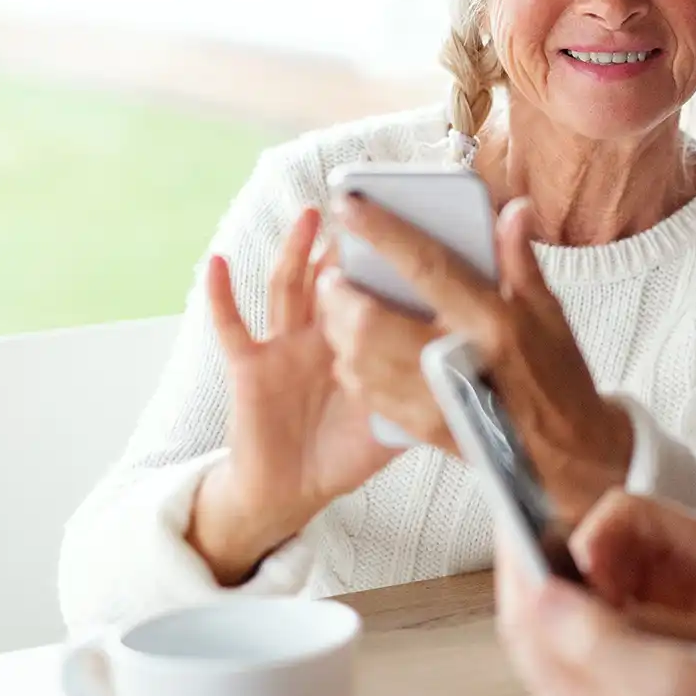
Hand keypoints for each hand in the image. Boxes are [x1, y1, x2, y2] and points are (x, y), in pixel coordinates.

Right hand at [190, 209, 403, 583]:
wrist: (291, 490)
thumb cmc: (345, 452)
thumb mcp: (396, 424)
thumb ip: (428, 395)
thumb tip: (477, 373)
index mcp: (361, 343)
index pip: (376, 292)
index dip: (389, 261)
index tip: (413, 224)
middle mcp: (322, 335)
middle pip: (334, 279)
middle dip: (346, 245)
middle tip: (365, 205)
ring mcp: (285, 346)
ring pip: (289, 289)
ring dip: (295, 252)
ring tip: (309, 217)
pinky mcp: (250, 367)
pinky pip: (232, 327)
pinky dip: (221, 296)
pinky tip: (218, 263)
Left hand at [329, 194, 632, 517]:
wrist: (564, 452)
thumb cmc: (558, 375)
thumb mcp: (549, 313)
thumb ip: (520, 260)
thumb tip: (513, 210)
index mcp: (492, 322)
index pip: (426, 267)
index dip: (384, 233)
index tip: (351, 205)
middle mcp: (459, 359)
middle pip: (374, 320)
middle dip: (342, 293)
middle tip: (335, 274)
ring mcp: (436, 398)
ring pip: (360, 359)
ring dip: (338, 329)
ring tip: (337, 307)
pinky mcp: (422, 426)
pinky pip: (367, 392)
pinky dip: (351, 365)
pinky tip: (352, 349)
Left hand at [496, 537, 695, 695]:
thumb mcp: (670, 676)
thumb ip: (594, 638)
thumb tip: (539, 593)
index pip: (525, 622)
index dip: (517, 565)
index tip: (515, 514)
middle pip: (533, 634)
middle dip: (532, 577)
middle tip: (533, 525)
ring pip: (556, 644)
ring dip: (558, 595)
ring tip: (565, 552)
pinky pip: (586, 659)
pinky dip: (586, 618)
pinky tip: (608, 599)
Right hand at [573, 490, 695, 695]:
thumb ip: (670, 628)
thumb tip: (608, 624)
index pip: (623, 512)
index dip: (593, 537)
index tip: (583, 577)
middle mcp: (667, 560)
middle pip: (594, 546)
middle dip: (571, 579)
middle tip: (560, 619)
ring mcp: (653, 591)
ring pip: (589, 586)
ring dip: (575, 614)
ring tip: (580, 651)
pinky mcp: (646, 626)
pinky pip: (600, 624)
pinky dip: (589, 642)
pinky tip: (595, 670)